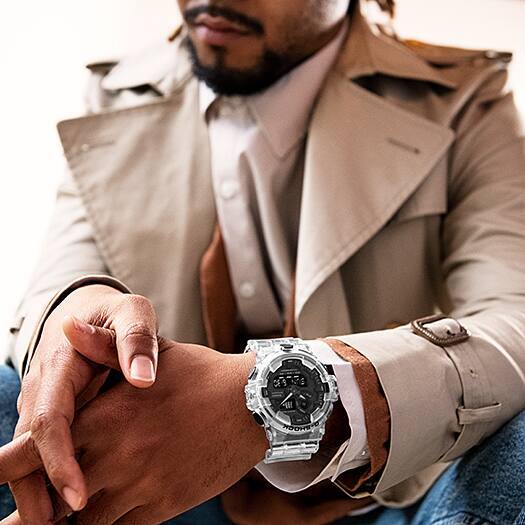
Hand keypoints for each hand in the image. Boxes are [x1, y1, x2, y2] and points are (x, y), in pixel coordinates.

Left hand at [0, 333, 265, 523]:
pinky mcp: (163, 506)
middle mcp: (116, 457)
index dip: (6, 465)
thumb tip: (66, 327)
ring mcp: (139, 487)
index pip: (38, 447)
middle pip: (48, 502)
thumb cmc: (202, 375)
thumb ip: (104, 347)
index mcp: (107, 416)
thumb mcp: (155, 354)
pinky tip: (95, 521)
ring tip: (47, 523)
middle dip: (25, 514)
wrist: (254, 405)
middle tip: (11, 522)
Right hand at [8, 284, 160, 523]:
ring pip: (32, 456)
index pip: (49, 419)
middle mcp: (44, 389)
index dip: (59, 460)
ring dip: (43, 493)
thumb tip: (143, 377)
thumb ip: (135, 339)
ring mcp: (45, 403)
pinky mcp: (55, 414)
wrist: (93, 309)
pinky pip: (45, 450)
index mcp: (61, 363)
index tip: (79, 497)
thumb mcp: (132, 314)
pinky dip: (53, 479)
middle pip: (28, 449)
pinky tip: (76, 505)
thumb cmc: (118, 314)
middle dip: (39, 493)